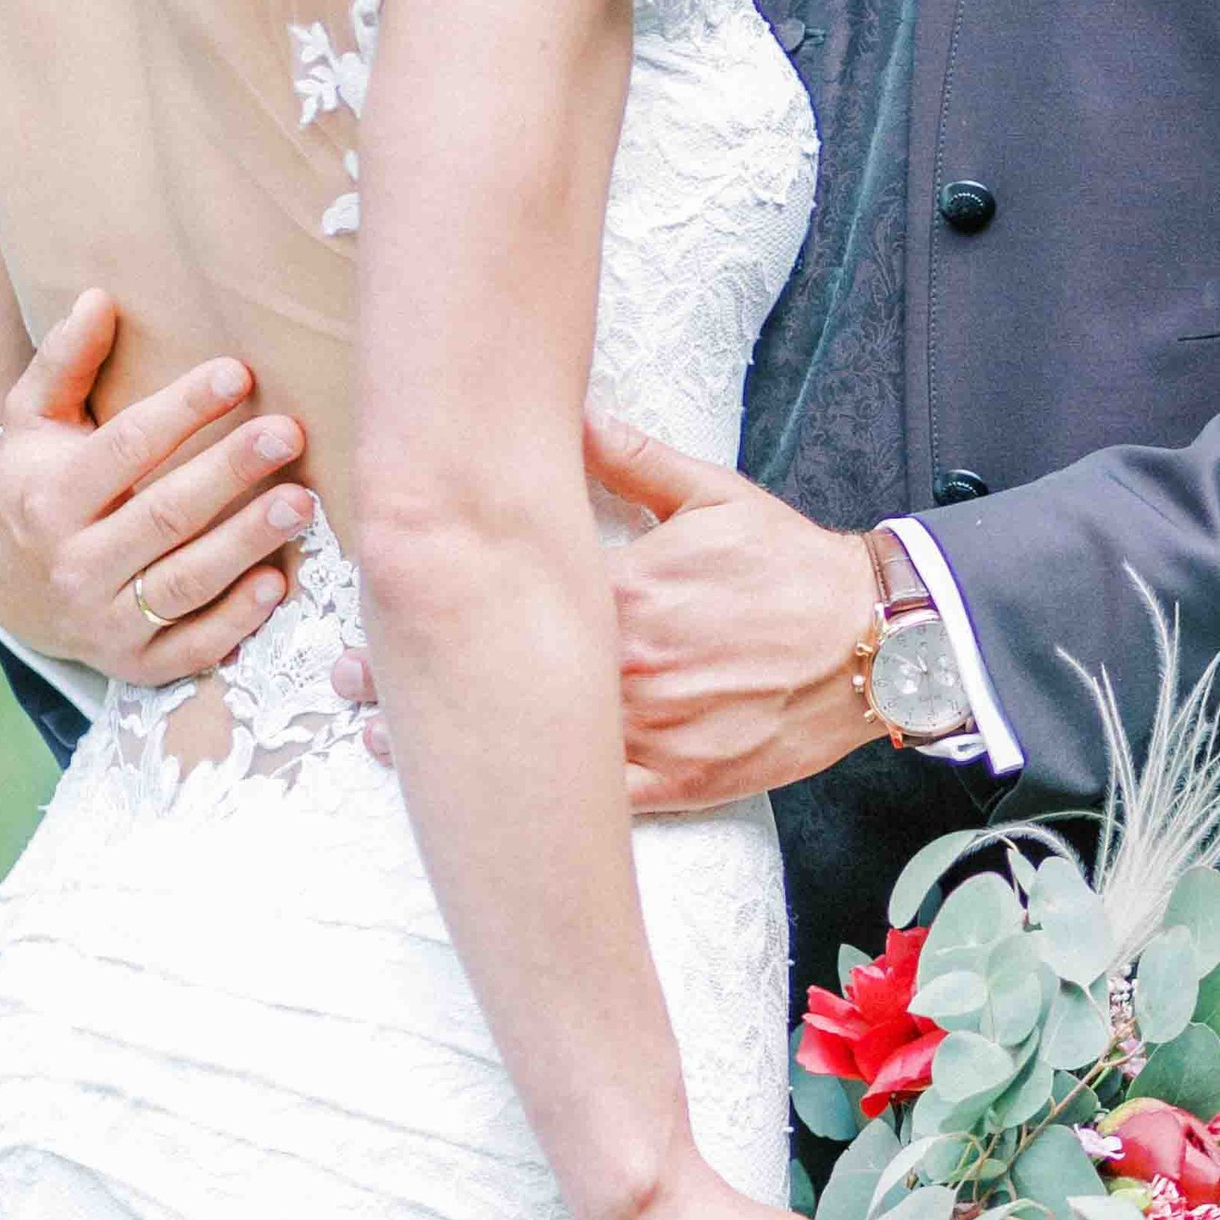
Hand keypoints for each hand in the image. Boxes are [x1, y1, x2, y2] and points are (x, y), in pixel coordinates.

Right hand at [0, 292, 316, 686]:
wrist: (4, 593)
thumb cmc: (37, 486)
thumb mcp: (32, 423)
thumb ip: (64, 362)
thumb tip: (98, 297)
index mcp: (49, 497)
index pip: (125, 448)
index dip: (182, 410)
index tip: (238, 372)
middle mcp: (73, 564)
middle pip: (162, 516)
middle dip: (228, 473)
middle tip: (288, 433)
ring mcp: (103, 621)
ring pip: (183, 583)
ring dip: (245, 544)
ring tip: (302, 502)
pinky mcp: (133, 665)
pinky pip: (189, 649)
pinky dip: (233, 622)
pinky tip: (277, 584)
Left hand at [325, 415, 880, 806]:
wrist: (872, 644)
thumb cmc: (790, 568)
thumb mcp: (712, 497)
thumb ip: (629, 460)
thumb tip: (566, 416)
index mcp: (626, 593)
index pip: (510, 595)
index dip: (437, 603)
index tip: (378, 601)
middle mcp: (629, 668)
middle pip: (503, 678)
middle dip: (417, 680)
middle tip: (347, 680)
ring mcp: (653, 732)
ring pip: (536, 748)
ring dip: (458, 745)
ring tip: (381, 743)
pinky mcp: (678, 782)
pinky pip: (596, 803)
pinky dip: (535, 803)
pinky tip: (482, 802)